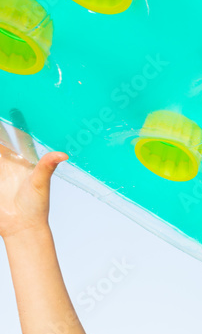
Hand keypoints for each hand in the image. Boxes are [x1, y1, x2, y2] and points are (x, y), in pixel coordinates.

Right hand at [0, 113, 67, 239]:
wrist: (21, 226)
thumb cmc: (37, 206)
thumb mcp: (41, 183)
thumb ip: (47, 167)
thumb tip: (63, 154)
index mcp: (27, 160)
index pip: (21, 137)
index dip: (17, 123)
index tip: (15, 108)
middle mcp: (13, 162)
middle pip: (2, 140)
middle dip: (0, 128)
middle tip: (0, 110)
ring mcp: (2, 170)